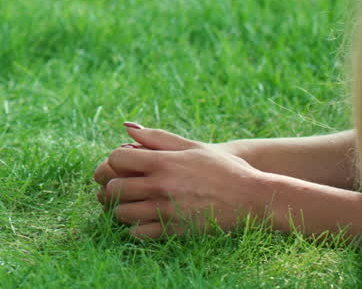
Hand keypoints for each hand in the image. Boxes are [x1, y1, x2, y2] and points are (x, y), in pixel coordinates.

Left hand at [94, 124, 267, 237]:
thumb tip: (128, 127)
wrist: (253, 198)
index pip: (116, 160)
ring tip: (124, 205)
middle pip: (114, 188)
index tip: (118, 165)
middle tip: (113, 187)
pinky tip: (139, 221)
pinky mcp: (175, 230)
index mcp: (162, 163)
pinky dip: (134, 228)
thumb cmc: (223, 168)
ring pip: (123, 213)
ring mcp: (167, 210)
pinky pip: (140, 233)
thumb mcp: (192, 146)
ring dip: (119, 209)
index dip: (112, 161)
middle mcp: (161, 186)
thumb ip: (158, 138)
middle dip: (109, 187)